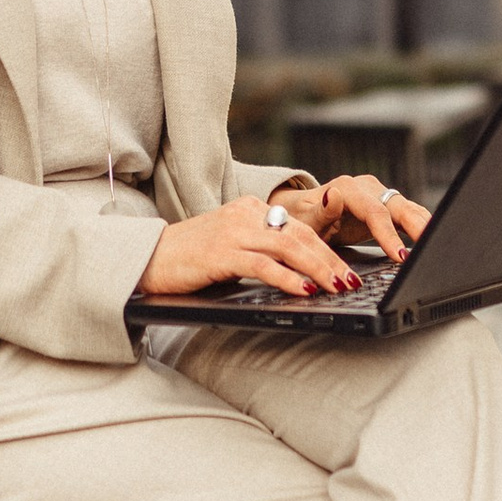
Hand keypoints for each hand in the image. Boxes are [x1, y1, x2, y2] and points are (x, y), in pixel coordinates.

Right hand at [137, 195, 362, 301]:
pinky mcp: (221, 252)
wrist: (149, 256)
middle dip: (330, 260)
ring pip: (288, 248)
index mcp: (250, 208)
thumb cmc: (191, 258)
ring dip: (318, 269)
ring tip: (338, 287)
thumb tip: (301, 274)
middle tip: (352, 280)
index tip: (347, 269)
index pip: (299, 228)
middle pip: (300, 235)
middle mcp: (245, 214)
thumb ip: (261, 251)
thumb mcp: (231, 246)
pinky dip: (288, 278)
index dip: (327, 249)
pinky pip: (263, 265)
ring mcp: (233, 231)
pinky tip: (304, 291)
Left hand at [307, 174, 431, 263]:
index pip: (375, 212)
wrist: (303, 212)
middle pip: (399, 207)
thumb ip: (320, 210)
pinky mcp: (387, 207)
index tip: (399, 256)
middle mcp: (368, 188)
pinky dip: (422, 228)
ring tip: (440, 245)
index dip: (389, 235)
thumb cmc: (302, 217)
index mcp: (348, 188)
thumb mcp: (305, 219)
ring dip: (425, 226)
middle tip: (432, 248)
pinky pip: (409, 216)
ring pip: (409, 209)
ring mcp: (380, 196)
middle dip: (418, 228)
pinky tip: (433, 241)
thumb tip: (334, 194)